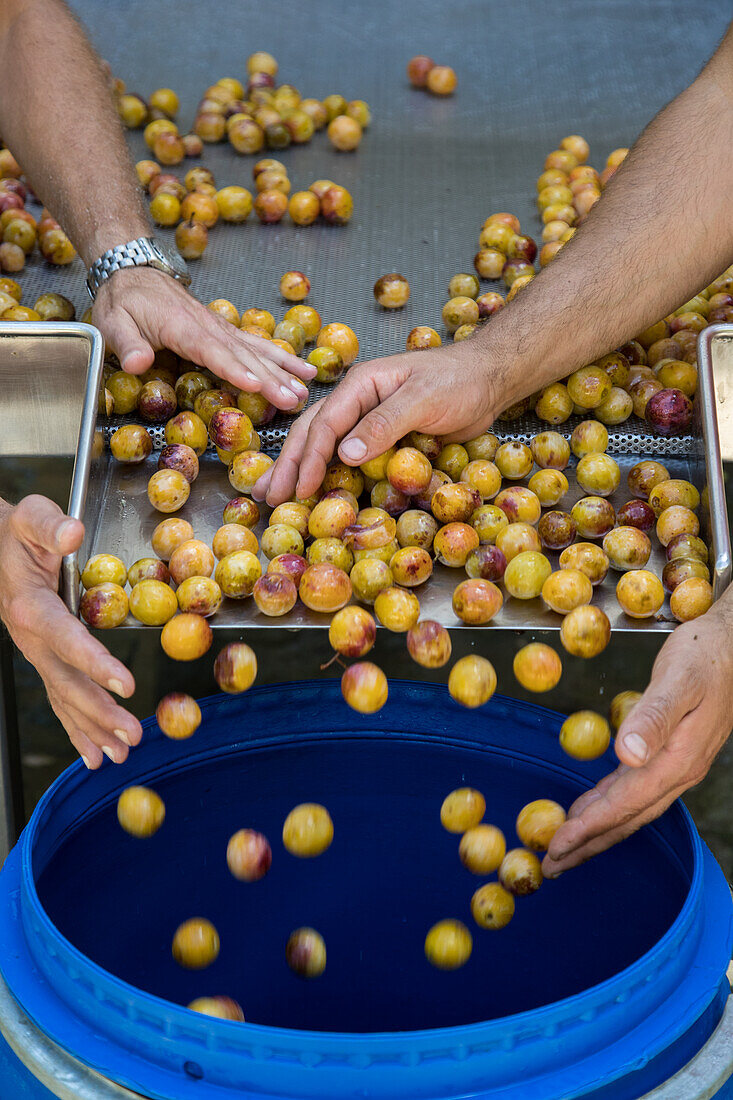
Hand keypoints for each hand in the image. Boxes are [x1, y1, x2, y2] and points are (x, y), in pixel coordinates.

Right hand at [0, 496, 141, 768]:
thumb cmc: (18, 531)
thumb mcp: (32, 517)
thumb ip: (51, 526)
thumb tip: (73, 533)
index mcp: (32, 607)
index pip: (67, 640)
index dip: (96, 663)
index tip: (126, 684)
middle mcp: (32, 638)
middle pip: (67, 682)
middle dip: (100, 712)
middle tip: (132, 736)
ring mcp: (36, 652)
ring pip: (65, 697)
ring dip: (93, 728)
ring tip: (120, 755)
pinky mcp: (44, 657)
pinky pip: (61, 697)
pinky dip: (78, 727)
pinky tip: (95, 752)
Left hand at [92, 267, 315, 410]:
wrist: (134, 271)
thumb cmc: (123, 300)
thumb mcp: (112, 321)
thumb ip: (126, 343)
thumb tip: (137, 364)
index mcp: (182, 327)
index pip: (212, 351)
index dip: (235, 369)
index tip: (257, 385)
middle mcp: (209, 326)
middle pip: (244, 354)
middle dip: (272, 378)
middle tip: (294, 400)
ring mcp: (221, 328)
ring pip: (257, 350)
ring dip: (284, 370)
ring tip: (305, 389)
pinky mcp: (225, 331)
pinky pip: (258, 345)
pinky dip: (283, 357)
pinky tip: (303, 369)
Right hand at [255, 340, 495, 504]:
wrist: (489, 379)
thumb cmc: (459, 381)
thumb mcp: (423, 399)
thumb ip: (384, 424)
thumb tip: (345, 454)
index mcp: (362, 384)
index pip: (326, 423)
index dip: (310, 458)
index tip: (299, 489)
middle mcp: (358, 400)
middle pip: (313, 433)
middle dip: (290, 465)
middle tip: (267, 496)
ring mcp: (368, 418)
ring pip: (325, 444)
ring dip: (301, 469)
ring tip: (277, 494)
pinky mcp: (383, 436)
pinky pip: (350, 456)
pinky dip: (330, 473)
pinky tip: (316, 490)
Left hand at [543, 597, 732, 876]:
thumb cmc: (705, 656)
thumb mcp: (678, 680)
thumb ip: (653, 717)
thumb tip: (628, 754)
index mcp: (678, 759)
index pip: (626, 803)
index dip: (591, 827)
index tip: (559, 845)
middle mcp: (679, 770)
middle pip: (628, 818)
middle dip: (589, 843)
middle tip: (552, 865)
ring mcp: (677, 764)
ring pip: (632, 808)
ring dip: (598, 830)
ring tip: (566, 848)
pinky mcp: (672, 754)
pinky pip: (636, 790)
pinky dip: (611, 805)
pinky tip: (592, 808)